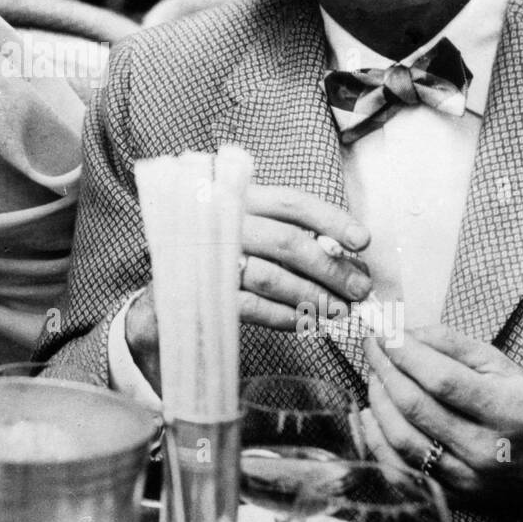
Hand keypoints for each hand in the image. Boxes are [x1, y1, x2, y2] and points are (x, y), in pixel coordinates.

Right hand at [125, 186, 371, 386]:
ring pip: (272, 276)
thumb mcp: (246, 235)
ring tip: (338, 310)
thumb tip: (345, 253)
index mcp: (234, 199)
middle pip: (286, 241)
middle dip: (330, 268)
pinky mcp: (200, 294)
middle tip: (358, 289)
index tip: (363, 241)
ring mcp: (205, 259)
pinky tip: (304, 322)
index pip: (291, 202)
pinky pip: (253, 307)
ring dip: (312, 296)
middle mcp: (218, 223)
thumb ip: (286, 235)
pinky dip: (284, 316)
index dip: (331, 220)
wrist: (159, 303)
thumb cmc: (216, 263)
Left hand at [360, 326, 522, 510]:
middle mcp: (487, 448)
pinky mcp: (453, 495)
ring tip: (375, 377)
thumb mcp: (501, 364)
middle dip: (384, 370)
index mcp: (507, 409)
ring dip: (377, 401)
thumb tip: (402, 332)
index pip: (440, 379)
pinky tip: (371, 414)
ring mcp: (469, 477)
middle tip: (373, 347)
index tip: (382, 332)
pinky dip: (375, 440)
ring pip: (401, 439)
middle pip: (415, 407)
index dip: (403, 353)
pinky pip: (400, 470)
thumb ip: (450, 343)